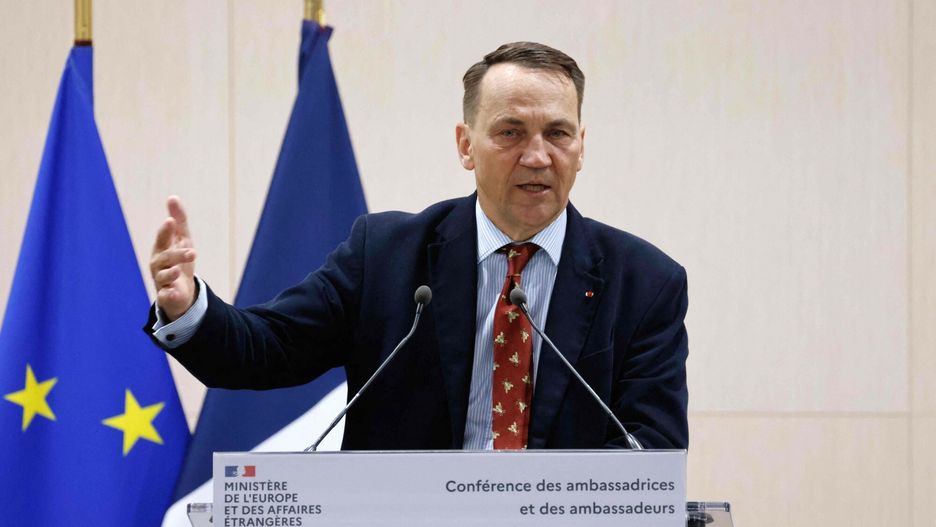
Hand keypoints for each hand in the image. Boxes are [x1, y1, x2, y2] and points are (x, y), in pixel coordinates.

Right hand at [150, 196, 196, 320]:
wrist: (181, 288)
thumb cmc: (179, 259)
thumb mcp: (182, 239)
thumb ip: (179, 220)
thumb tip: (172, 197)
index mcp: (162, 248)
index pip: (162, 238)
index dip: (165, 230)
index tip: (171, 221)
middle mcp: (158, 264)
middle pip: (166, 257)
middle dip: (177, 254)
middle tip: (193, 252)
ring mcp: (161, 280)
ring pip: (162, 276)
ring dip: (170, 273)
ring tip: (177, 271)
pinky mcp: (166, 295)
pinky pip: (164, 296)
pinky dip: (167, 295)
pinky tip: (173, 294)